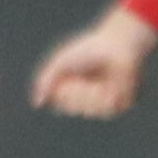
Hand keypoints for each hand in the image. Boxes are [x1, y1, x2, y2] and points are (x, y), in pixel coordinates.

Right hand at [29, 16, 156, 120]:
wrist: (117, 46)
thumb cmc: (88, 50)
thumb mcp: (60, 62)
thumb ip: (45, 81)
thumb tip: (37, 104)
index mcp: (73, 85)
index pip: (60, 103)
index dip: (61, 95)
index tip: (64, 83)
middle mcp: (87, 94)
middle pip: (72, 109)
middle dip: (75, 94)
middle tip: (81, 81)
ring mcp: (104, 99)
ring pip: (89, 112)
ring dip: (90, 96)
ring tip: (97, 83)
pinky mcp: (121, 102)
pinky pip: (107, 112)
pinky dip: (105, 99)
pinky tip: (110, 87)